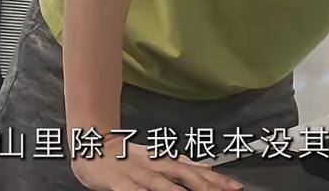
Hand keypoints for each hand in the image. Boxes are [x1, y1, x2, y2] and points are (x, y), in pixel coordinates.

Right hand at [71, 136, 243, 190]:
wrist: (92, 143)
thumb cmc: (126, 157)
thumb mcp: (156, 157)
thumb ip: (181, 163)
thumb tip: (207, 168)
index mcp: (164, 160)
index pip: (194, 169)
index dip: (216, 179)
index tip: (235, 187)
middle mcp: (153, 164)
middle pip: (182, 174)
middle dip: (203, 185)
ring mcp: (136, 172)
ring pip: (159, 183)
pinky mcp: (117, 181)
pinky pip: (130, 190)